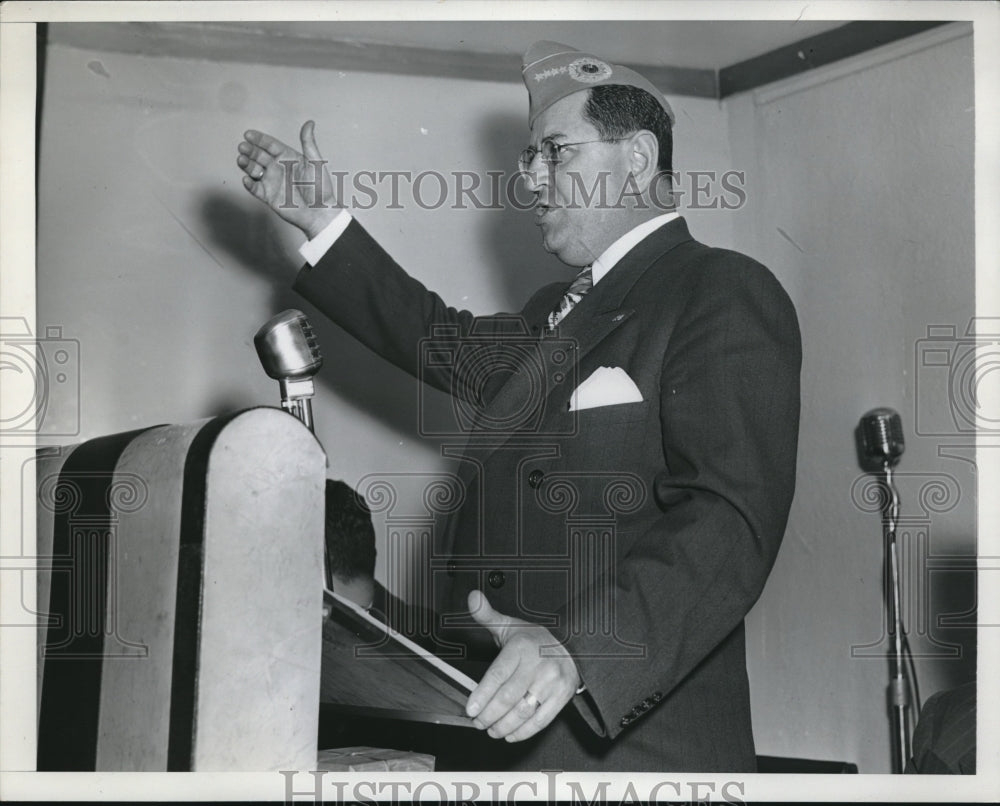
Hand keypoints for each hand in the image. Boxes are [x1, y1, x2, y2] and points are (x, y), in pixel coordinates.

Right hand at [237, 121, 337, 238]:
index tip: (248, 134)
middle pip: (259, 156)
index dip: (259, 139)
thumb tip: (310, 122)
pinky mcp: (268, 196)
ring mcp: (272, 182)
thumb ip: (308, 143)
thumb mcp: (315, 162)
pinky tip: (246, 178)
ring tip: (242, 160)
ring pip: (254, 170)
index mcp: (288, 157)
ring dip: (246, 164)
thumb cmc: (321, 188)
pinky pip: (254, 188)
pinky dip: (248, 184)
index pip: (270, 145)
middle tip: (243, 147)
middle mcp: (278, 168)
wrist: (320, 213)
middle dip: (250, 151)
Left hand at [465, 589, 580, 742]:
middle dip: (489, 714)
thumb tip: (473, 597)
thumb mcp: (510, 625)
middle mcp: (539, 664)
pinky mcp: (562, 696)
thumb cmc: (533, 639)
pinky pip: (541, 720)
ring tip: (490, 730)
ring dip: (503, 726)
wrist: (570, 646)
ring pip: (524, 711)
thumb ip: (487, 615)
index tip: (470, 709)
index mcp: (522, 646)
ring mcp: (553, 682)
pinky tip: (509, 734)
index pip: (498, 674)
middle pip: (509, 696)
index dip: (482, 694)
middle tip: (477, 722)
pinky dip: (523, 732)